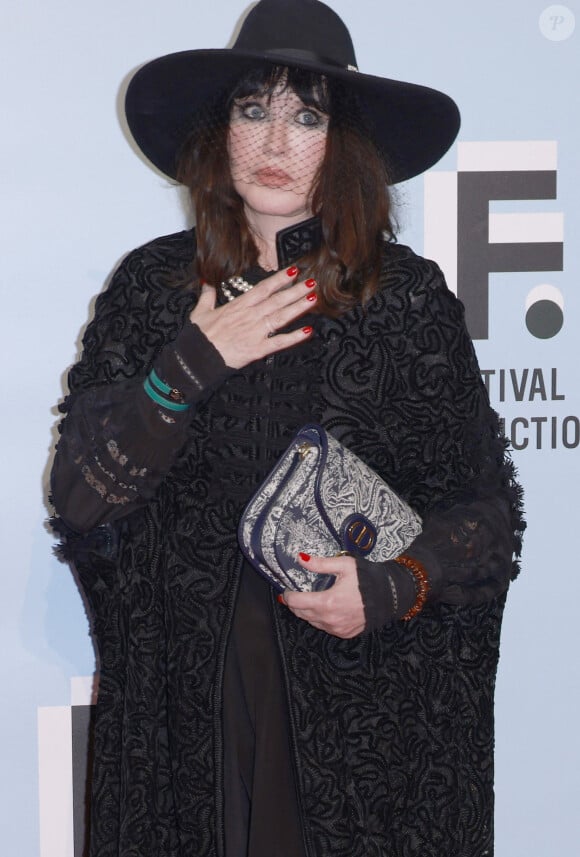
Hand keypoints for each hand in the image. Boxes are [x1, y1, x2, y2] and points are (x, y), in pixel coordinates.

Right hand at [189, 268, 315, 368]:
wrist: (197, 358)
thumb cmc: (198, 336)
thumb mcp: (200, 311)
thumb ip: (207, 295)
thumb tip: (206, 280)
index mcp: (238, 306)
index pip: (263, 289)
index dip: (279, 279)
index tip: (293, 271)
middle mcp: (250, 317)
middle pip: (277, 301)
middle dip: (295, 291)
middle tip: (312, 282)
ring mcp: (255, 333)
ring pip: (281, 317)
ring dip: (298, 308)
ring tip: (313, 299)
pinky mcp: (257, 349)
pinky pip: (278, 342)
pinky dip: (294, 337)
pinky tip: (307, 331)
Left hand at [281, 554, 365, 638]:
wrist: (389, 597)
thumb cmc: (367, 579)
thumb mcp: (344, 565)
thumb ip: (320, 564)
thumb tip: (300, 558)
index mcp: (327, 602)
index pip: (296, 602)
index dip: (288, 595)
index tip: (286, 589)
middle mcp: (329, 619)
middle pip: (301, 614)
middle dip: (295, 603)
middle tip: (295, 593)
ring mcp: (337, 629)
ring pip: (312, 622)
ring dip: (307, 612)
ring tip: (310, 599)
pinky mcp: (344, 633)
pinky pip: (325, 627)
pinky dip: (321, 619)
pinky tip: (325, 608)